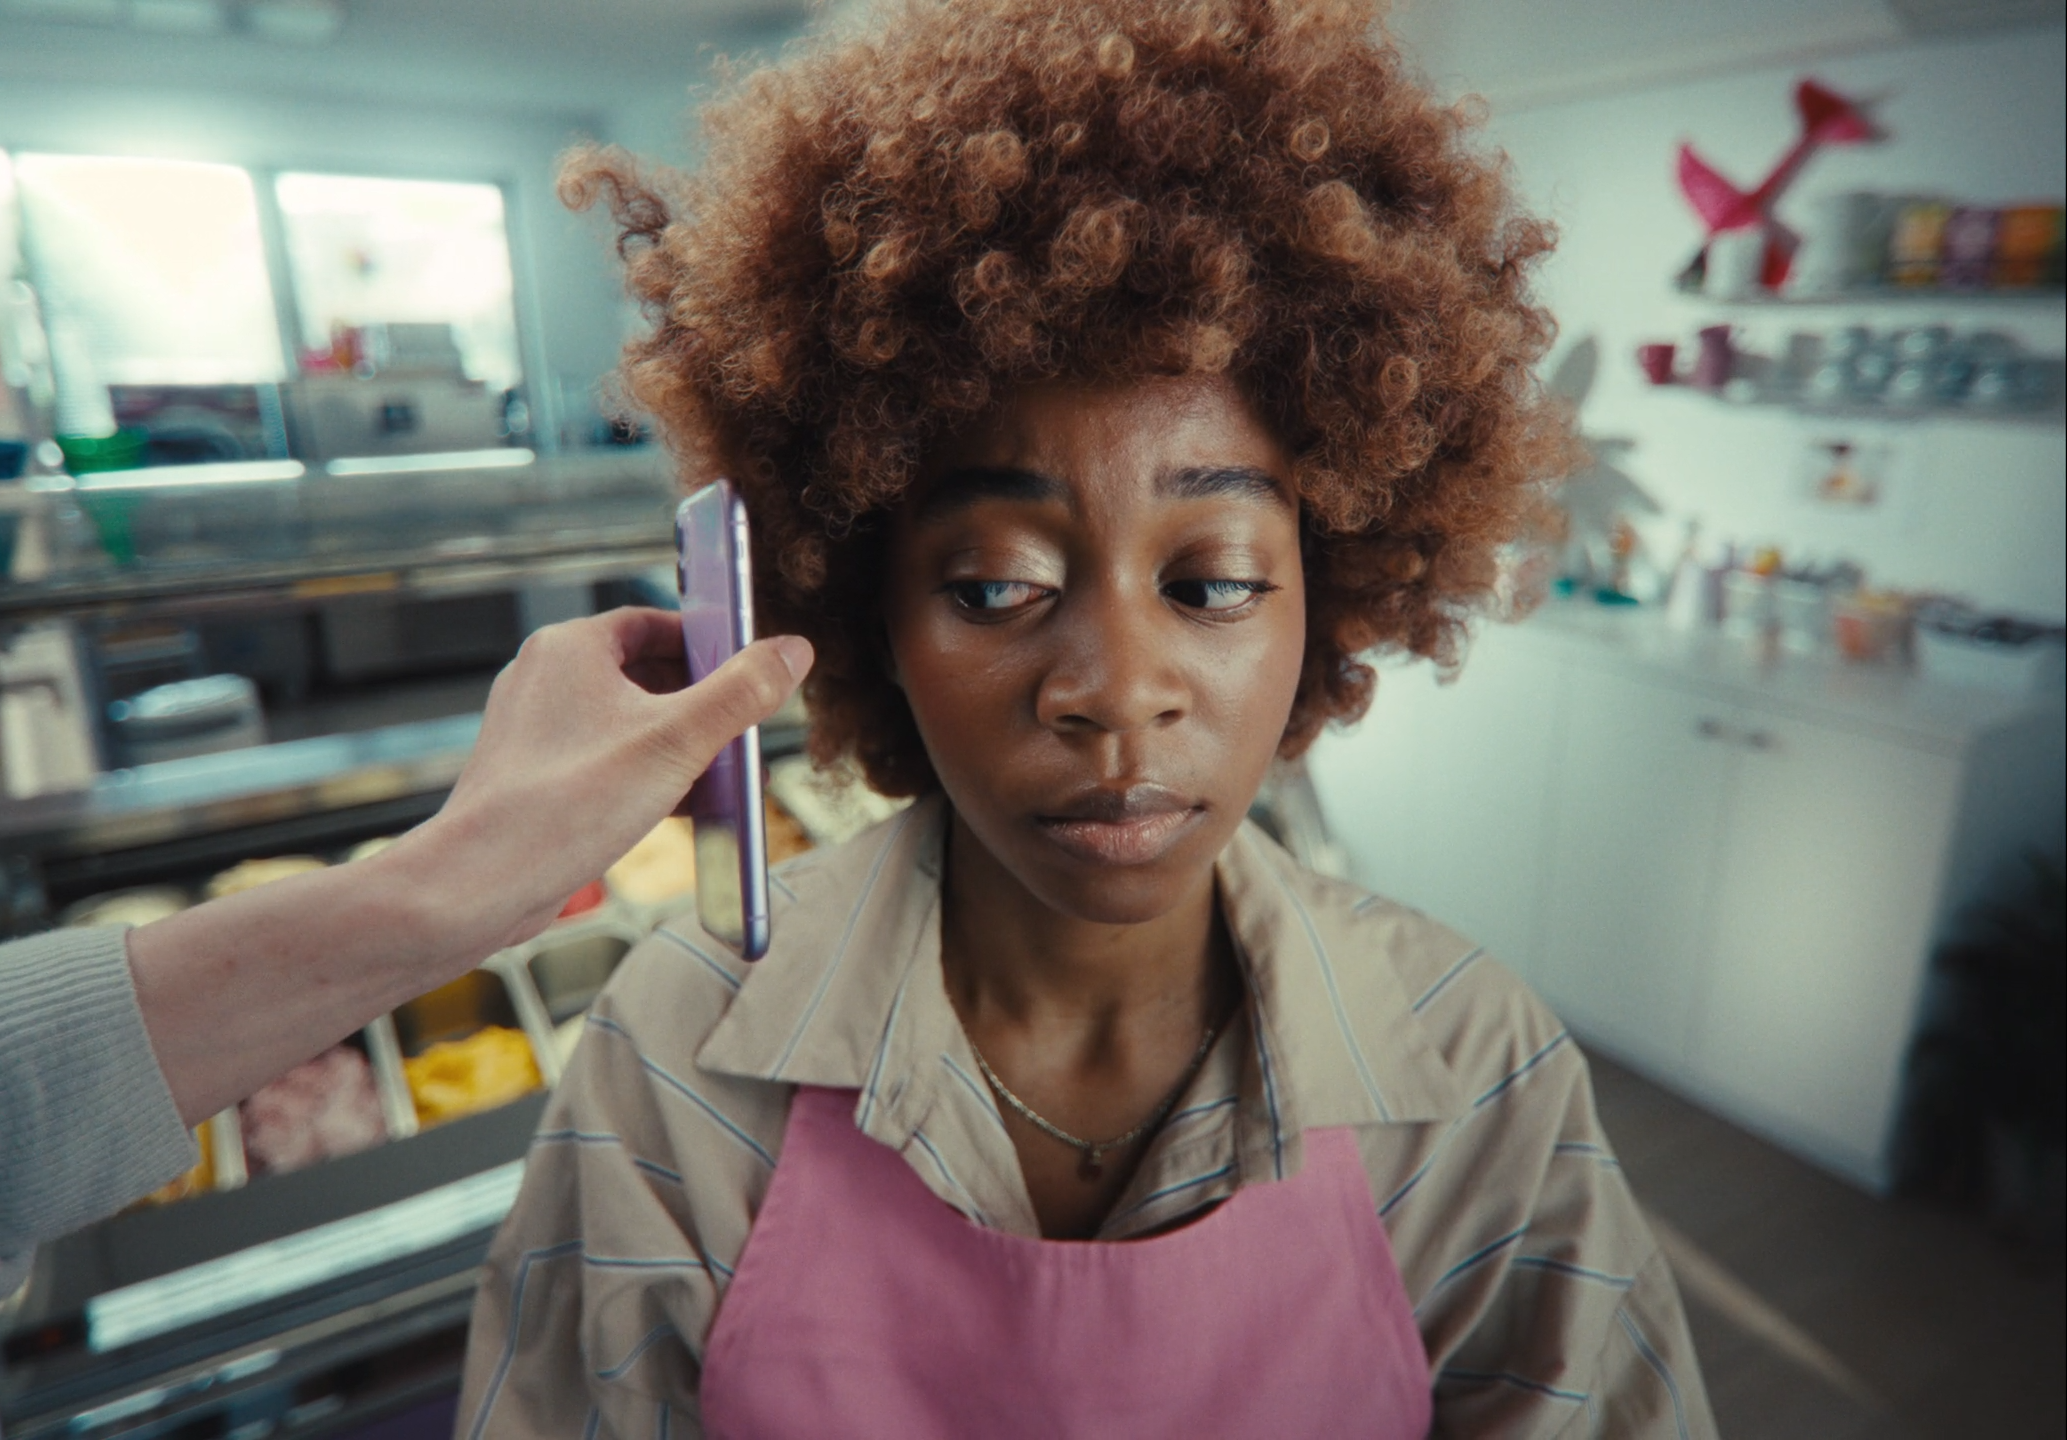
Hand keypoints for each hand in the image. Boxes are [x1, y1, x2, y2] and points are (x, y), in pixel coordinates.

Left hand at [385, 608, 812, 953]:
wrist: (482, 882)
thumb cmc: (566, 803)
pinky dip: (646, 777)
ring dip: (678, 747)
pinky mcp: (535, 777)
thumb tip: (792, 651)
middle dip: (700, 706)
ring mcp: (536, 730)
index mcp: (570, 648)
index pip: (653, 622)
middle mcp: (545, 678)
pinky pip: (604, 762)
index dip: (706, 644)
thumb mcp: (677, 740)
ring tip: (723, 778)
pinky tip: (681, 811)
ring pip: (626, 724)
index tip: (746, 669)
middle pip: (644, 674)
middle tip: (744, 732)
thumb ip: (741, 692)